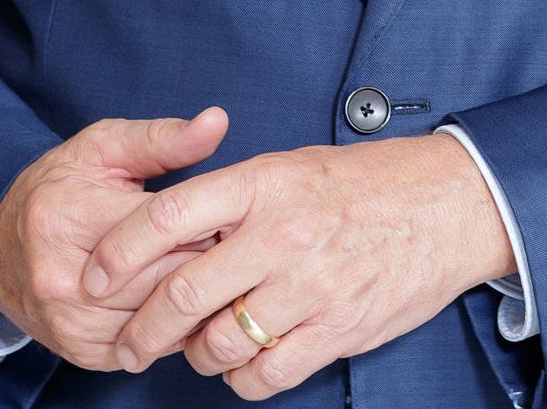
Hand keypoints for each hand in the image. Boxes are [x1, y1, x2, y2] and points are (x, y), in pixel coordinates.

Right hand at [0, 108, 230, 368]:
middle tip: (235, 243)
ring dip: (195, 298)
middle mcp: (61, 279)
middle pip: (163, 277)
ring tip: (217, 271)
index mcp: (66, 218)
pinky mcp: (79, 351)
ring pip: (159, 317)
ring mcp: (68, 322)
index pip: (160, 228)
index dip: (206, 217)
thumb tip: (217, 121)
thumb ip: (162, 139)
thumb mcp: (102, 147)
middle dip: (207, 259)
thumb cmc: (60, 187)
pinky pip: (147, 346)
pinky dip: (174, 327)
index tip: (230, 210)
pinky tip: (187, 302)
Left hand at [84, 132, 515, 398]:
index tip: (93, 277)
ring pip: (218, 344)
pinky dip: (244, 380)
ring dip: (197, 357)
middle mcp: (282, 233)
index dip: (117, 252)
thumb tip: (171, 237)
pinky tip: (248, 365)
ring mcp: (311, 285)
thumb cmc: (370, 184)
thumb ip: (236, 200)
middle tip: (129, 345)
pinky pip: (265, 374)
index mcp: (266, 182)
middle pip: (181, 295)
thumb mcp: (296, 168)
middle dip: (140, 331)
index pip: (167, 215)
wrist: (453, 203)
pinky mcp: (339, 328)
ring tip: (200, 352)